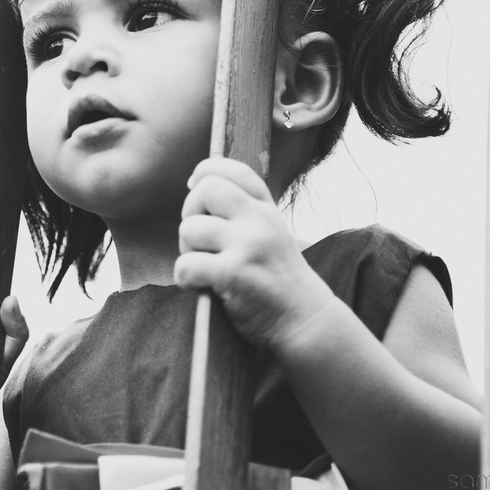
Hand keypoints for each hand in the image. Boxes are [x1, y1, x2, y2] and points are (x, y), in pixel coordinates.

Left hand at [174, 157, 334, 349]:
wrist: (305, 320)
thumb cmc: (278, 278)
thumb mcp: (271, 233)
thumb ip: (244, 210)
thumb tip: (195, 186)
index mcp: (267, 208)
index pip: (233, 169)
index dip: (205, 173)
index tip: (196, 190)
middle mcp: (259, 220)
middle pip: (207, 189)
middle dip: (190, 211)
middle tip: (198, 239)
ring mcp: (248, 245)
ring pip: (190, 228)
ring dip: (186, 249)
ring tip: (204, 266)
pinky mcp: (235, 273)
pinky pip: (187, 264)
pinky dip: (184, 277)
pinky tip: (199, 285)